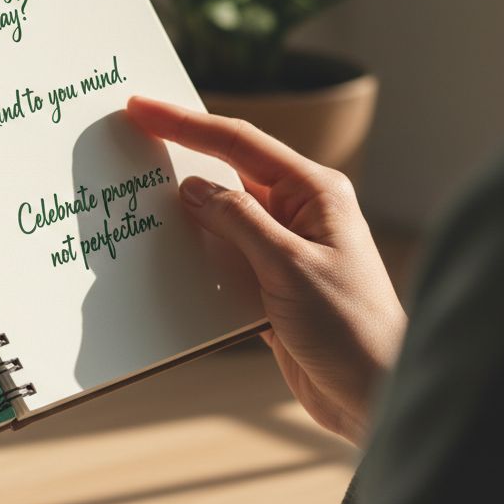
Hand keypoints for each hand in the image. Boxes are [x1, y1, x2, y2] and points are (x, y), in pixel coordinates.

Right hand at [125, 96, 405, 444]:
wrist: (375, 396)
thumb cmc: (351, 328)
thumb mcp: (289, 267)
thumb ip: (239, 222)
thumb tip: (191, 188)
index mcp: (315, 193)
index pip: (239, 144)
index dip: (186, 122)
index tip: (141, 107)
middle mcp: (299, 214)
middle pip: (227, 173)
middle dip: (179, 159)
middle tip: (127, 144)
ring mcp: (283, 250)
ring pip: (219, 219)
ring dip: (181, 215)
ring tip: (134, 203)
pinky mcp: (269, 287)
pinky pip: (220, 259)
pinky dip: (191, 257)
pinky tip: (160, 258)